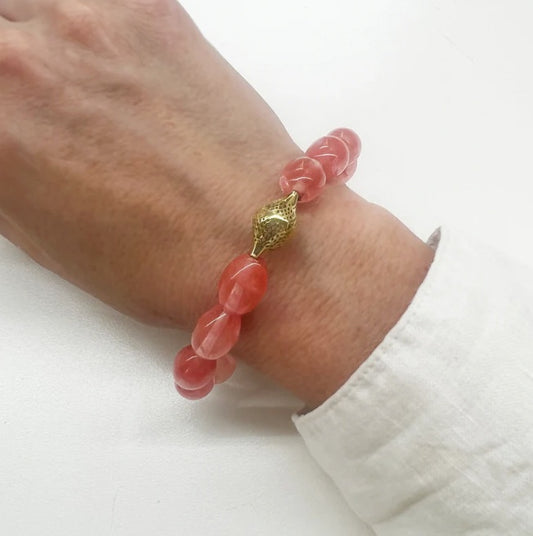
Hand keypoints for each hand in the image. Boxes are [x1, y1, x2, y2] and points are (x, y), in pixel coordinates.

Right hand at [0, 0, 433, 406]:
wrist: (255, 240)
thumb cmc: (159, 261)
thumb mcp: (46, 237)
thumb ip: (5, 171)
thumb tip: (3, 138)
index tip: (12, 122)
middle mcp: (24, 61)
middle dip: (7, 70)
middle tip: (38, 102)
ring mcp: (89, 22)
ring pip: (35, 7)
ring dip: (40, 37)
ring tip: (75, 81)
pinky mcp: (153, 12)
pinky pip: (96, 3)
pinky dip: (93, 27)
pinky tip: (115, 64)